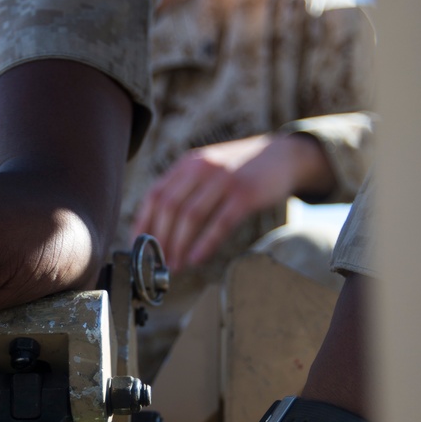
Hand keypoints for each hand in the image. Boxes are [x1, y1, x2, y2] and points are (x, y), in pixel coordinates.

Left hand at [132, 131, 332, 272]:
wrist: (282, 155)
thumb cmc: (241, 170)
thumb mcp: (208, 169)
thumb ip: (186, 189)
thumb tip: (161, 227)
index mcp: (187, 164)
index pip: (154, 195)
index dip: (143, 223)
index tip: (138, 247)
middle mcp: (201, 168)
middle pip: (169, 207)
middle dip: (160, 239)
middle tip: (158, 263)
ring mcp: (223, 179)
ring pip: (190, 216)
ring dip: (179, 245)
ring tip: (176, 266)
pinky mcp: (244, 193)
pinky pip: (219, 222)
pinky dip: (205, 244)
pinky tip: (197, 259)